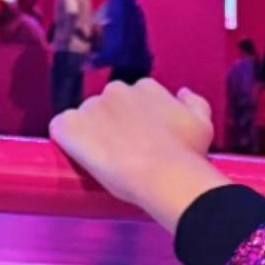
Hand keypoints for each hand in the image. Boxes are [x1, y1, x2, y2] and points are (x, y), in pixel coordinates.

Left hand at [49, 79, 228, 231]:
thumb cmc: (187, 153)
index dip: (138, 118)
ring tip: (106, 159)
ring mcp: (89, 107)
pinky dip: (68, 142)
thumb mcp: (203, 123)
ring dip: (91, 133)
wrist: (164, 176)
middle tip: (125, 150)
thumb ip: (194, 102)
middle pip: (108, 104)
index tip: (143, 136)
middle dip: (113, 123)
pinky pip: (61, 129)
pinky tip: (83, 157)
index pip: (136, 97)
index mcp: (146, 88)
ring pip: (84, 118)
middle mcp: (116, 91)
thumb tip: (183, 93)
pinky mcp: (68, 126)